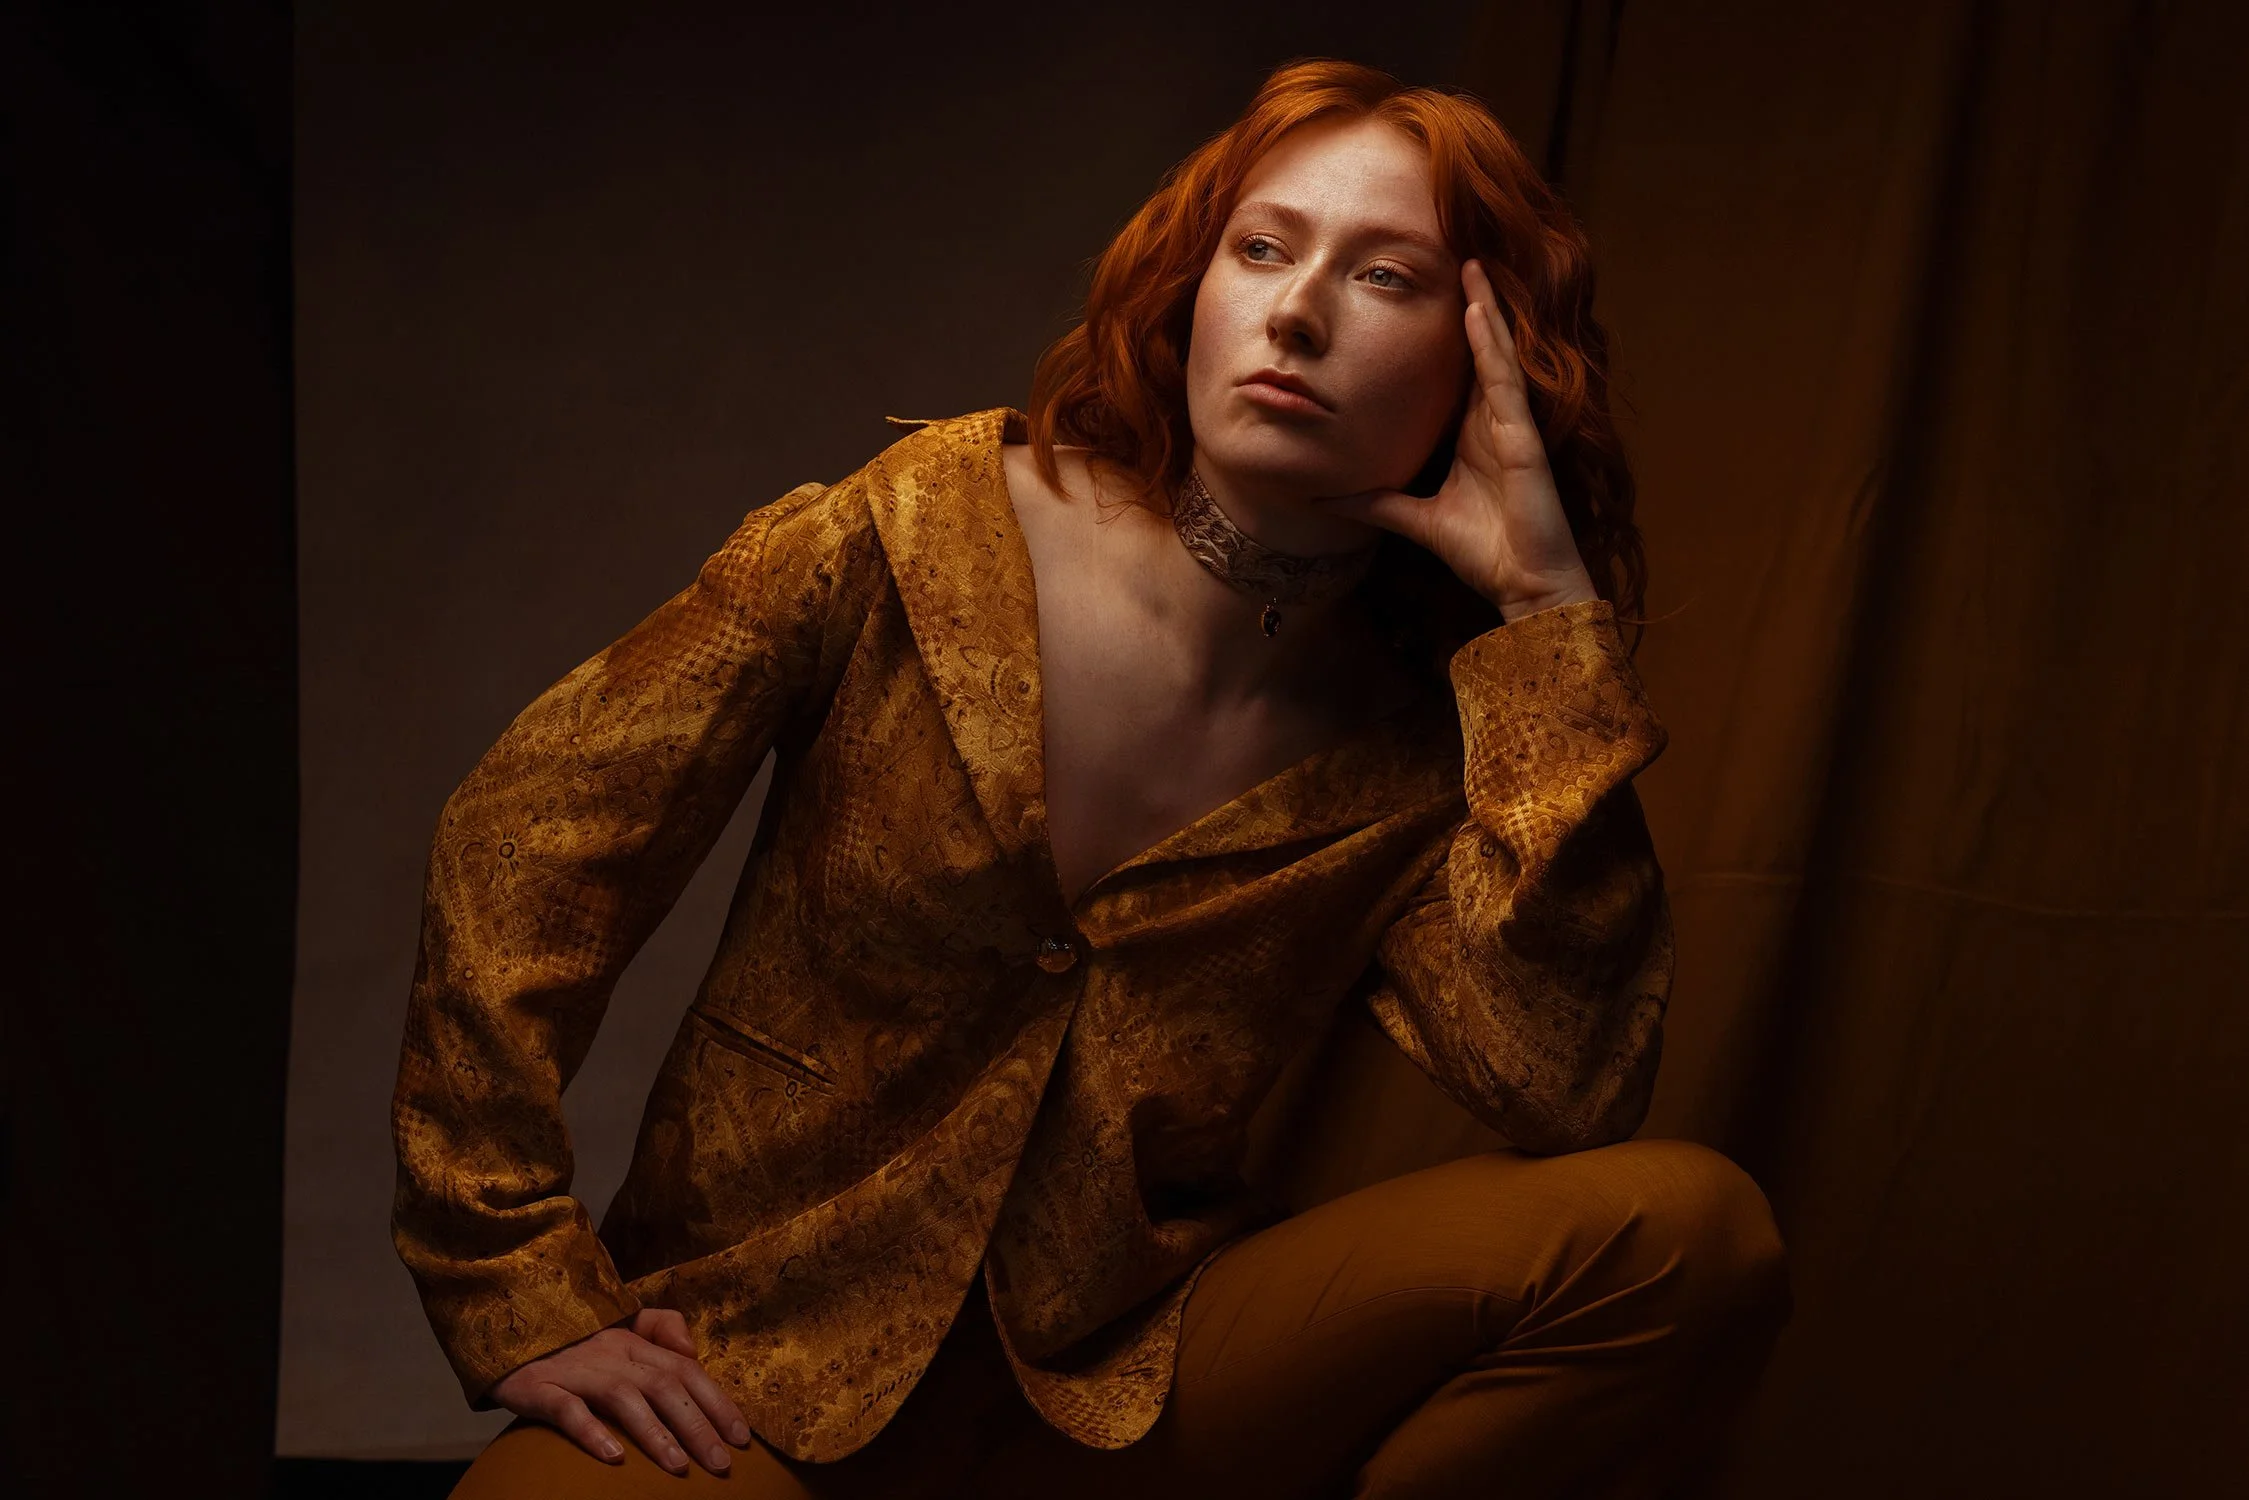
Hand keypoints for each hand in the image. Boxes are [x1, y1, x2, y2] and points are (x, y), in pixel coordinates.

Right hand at [488, 1307, 751, 1475]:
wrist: (508, 1334)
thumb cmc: (574, 1343)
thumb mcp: (620, 1325)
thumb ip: (661, 1327)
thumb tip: (692, 1349)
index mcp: (635, 1343)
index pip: (686, 1371)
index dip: (717, 1403)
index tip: (743, 1438)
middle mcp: (612, 1353)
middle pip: (664, 1385)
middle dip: (698, 1425)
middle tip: (722, 1464)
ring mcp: (576, 1371)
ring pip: (624, 1398)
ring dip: (655, 1433)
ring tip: (679, 1467)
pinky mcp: (540, 1390)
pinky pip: (568, 1411)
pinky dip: (592, 1432)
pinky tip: (614, 1458)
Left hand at [1317, 259, 1598, 620]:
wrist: (1523, 585)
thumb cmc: (1484, 552)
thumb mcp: (1415, 518)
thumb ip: (1376, 502)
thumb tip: (1327, 498)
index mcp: (1475, 434)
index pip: (1460, 370)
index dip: (1452, 332)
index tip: (1432, 294)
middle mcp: (1496, 422)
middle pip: (1481, 350)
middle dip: (1471, 304)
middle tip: (1455, 255)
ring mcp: (1512, 426)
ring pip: (1497, 354)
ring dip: (1485, 308)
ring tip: (1471, 264)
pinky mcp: (1523, 439)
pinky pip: (1505, 381)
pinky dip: (1492, 346)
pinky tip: (1480, 312)